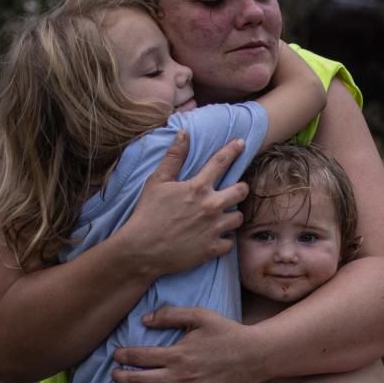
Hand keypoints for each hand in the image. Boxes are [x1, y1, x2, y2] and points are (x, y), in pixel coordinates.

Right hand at [107, 133, 246, 279]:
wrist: (141, 249)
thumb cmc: (147, 213)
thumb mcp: (157, 181)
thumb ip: (173, 157)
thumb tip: (183, 133)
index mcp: (197, 187)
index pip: (221, 162)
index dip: (233, 150)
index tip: (242, 143)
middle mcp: (210, 206)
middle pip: (241, 191)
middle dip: (240, 188)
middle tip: (233, 191)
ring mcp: (213, 229)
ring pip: (238, 217)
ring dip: (232, 215)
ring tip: (222, 216)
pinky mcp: (212, 249)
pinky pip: (230, 242)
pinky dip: (225, 239)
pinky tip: (216, 237)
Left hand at [111, 306, 256, 382]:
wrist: (255, 355)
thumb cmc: (227, 333)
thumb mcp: (199, 315)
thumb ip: (170, 315)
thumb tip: (144, 320)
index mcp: (177, 354)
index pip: (139, 357)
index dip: (123, 355)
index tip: (116, 354)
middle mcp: (179, 377)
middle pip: (140, 381)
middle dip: (121, 378)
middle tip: (114, 375)